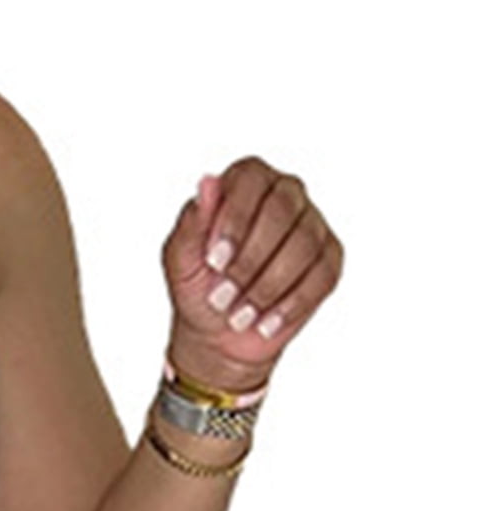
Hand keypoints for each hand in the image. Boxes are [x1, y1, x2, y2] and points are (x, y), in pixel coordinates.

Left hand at [162, 157, 343, 392]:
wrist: (218, 331)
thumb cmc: (198, 286)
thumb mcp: (181, 259)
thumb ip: (192, 222)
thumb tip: (207, 183)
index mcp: (246, 181)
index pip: (250, 179)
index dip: (234, 220)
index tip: (214, 261)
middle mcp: (285, 192)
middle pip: (282, 209)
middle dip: (249, 260)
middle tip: (222, 296)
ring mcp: (312, 224)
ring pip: (304, 244)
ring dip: (266, 287)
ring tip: (239, 314)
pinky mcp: (329, 258)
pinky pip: (322, 276)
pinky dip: (290, 305)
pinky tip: (265, 322)